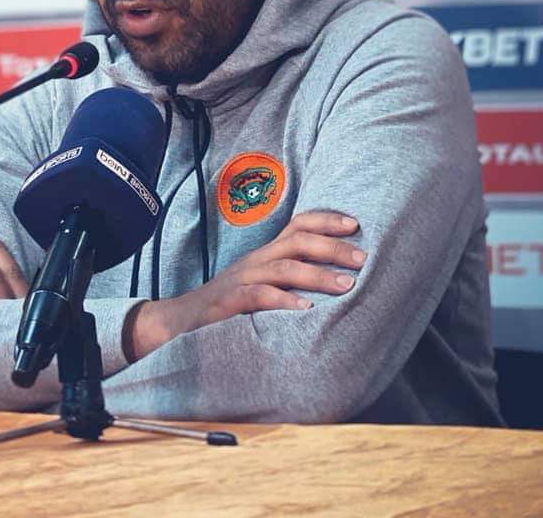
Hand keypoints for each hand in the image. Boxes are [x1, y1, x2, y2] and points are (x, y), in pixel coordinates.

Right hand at [126, 212, 366, 361]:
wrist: (180, 322)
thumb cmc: (230, 307)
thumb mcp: (262, 286)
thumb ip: (291, 282)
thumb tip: (338, 283)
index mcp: (265, 255)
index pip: (296, 226)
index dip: (325, 220)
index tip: (355, 224)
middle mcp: (255, 261)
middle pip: (295, 241)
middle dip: (331, 247)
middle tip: (362, 258)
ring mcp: (241, 280)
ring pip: (282, 267)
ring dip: (317, 274)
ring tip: (345, 285)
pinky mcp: (228, 303)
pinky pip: (258, 297)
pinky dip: (283, 300)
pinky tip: (306, 309)